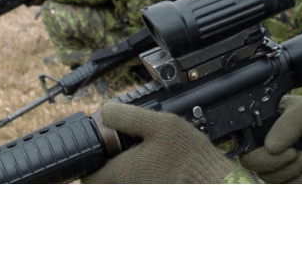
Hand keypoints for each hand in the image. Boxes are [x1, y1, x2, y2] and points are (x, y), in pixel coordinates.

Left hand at [81, 102, 243, 183]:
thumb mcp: (159, 125)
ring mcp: (141, 190)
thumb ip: (127, 117)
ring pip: (123, 182)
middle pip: (104, 180)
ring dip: (128, 168)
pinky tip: (159, 164)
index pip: (87, 176)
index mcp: (120, 173)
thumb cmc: (189, 158)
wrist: (214, 182)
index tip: (99, 148)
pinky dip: (143, 175)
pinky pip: (139, 184)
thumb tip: (104, 111)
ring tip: (145, 153)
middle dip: (109, 164)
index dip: (89, 160)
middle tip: (122, 146)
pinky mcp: (154, 189)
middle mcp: (126, 187)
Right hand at [239, 95, 301, 183]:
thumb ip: (288, 126)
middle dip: (274, 163)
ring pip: (267, 178)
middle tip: (295, 153)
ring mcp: (272, 161)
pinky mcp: (285, 176)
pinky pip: (282, 187)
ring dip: (289, 172)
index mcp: (260, 123)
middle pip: (250, 163)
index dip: (255, 152)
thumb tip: (270, 148)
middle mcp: (261, 143)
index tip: (275, 149)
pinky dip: (296, 183)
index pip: (242, 142)